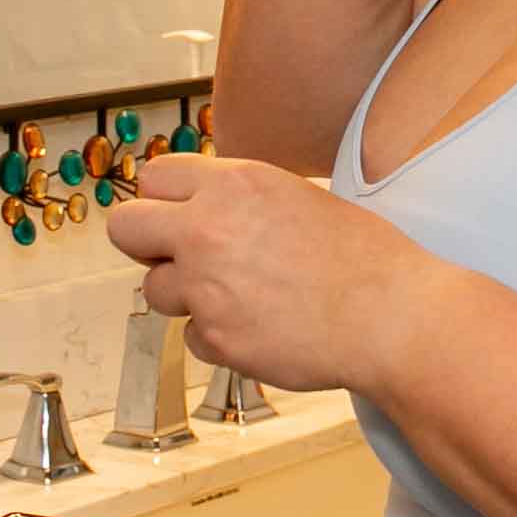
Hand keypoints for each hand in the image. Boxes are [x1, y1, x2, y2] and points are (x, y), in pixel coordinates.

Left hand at [104, 153, 440, 395]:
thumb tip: (206, 206)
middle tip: (181, 257)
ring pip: (154, 290)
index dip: (165, 200)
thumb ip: (242, 199)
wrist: (391, 315)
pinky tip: (260, 327)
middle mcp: (208, 229)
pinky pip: (191, 336)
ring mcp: (206, 288)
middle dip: (147, 244)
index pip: (153, 178)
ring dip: (185, 296)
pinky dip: (218, 336)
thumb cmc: (363, 257)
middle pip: (125, 229)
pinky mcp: (215, 338)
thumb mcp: (299, 196)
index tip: (180, 216)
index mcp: (234, 184)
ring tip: (239, 297)